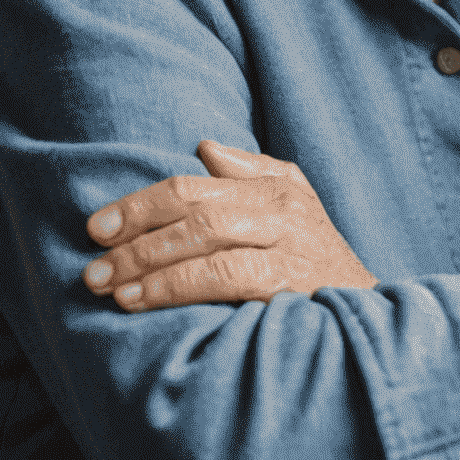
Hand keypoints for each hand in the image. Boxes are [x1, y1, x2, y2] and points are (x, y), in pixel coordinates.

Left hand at [82, 141, 375, 310]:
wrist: (366, 311)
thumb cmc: (318, 258)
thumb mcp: (296, 203)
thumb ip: (251, 172)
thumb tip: (204, 147)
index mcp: (276, 186)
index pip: (195, 185)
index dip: (142, 203)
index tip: (98, 225)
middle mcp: (281, 208)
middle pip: (196, 208)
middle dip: (137, 232)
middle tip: (93, 259)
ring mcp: (286, 242)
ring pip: (205, 238)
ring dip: (146, 262)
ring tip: (106, 284)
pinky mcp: (285, 280)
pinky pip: (219, 276)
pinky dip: (173, 286)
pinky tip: (140, 298)